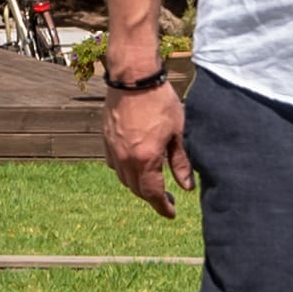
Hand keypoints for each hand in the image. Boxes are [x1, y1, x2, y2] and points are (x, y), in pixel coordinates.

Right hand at [104, 65, 193, 214]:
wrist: (133, 77)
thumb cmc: (159, 101)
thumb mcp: (178, 132)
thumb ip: (181, 162)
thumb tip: (186, 187)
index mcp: (145, 159)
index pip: (153, 194)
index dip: (163, 207)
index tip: (171, 213)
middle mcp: (125, 158)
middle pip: (136, 189)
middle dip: (152, 197)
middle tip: (166, 198)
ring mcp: (113, 149)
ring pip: (123, 178)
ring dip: (137, 184)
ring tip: (152, 181)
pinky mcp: (106, 139)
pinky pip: (113, 164)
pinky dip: (124, 170)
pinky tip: (135, 164)